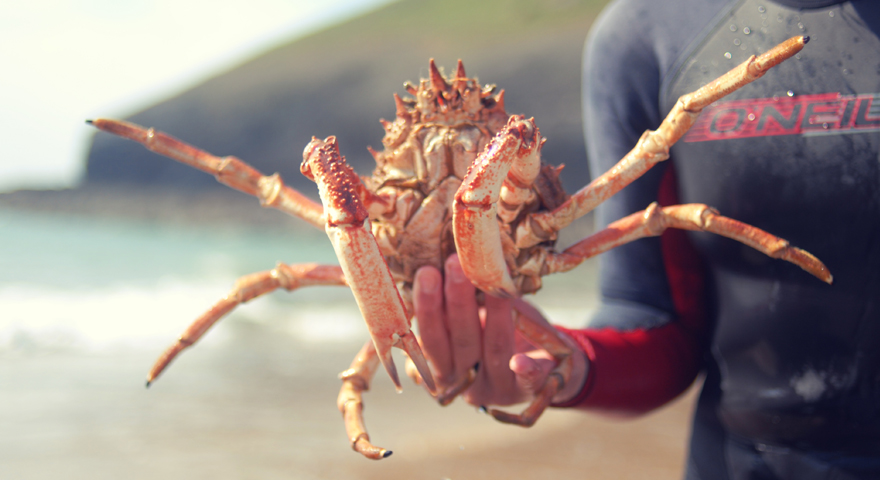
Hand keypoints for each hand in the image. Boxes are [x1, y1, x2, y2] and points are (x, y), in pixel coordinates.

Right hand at [413, 254, 587, 406]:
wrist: (536, 363)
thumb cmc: (490, 333)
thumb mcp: (468, 322)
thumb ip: (453, 307)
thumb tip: (442, 262)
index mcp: (441, 368)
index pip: (431, 339)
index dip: (428, 307)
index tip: (427, 272)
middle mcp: (465, 382)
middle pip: (461, 342)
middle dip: (457, 302)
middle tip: (454, 265)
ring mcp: (496, 389)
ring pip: (494, 349)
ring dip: (493, 314)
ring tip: (492, 279)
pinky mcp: (527, 391)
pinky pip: (528, 382)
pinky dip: (525, 371)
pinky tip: (520, 361)